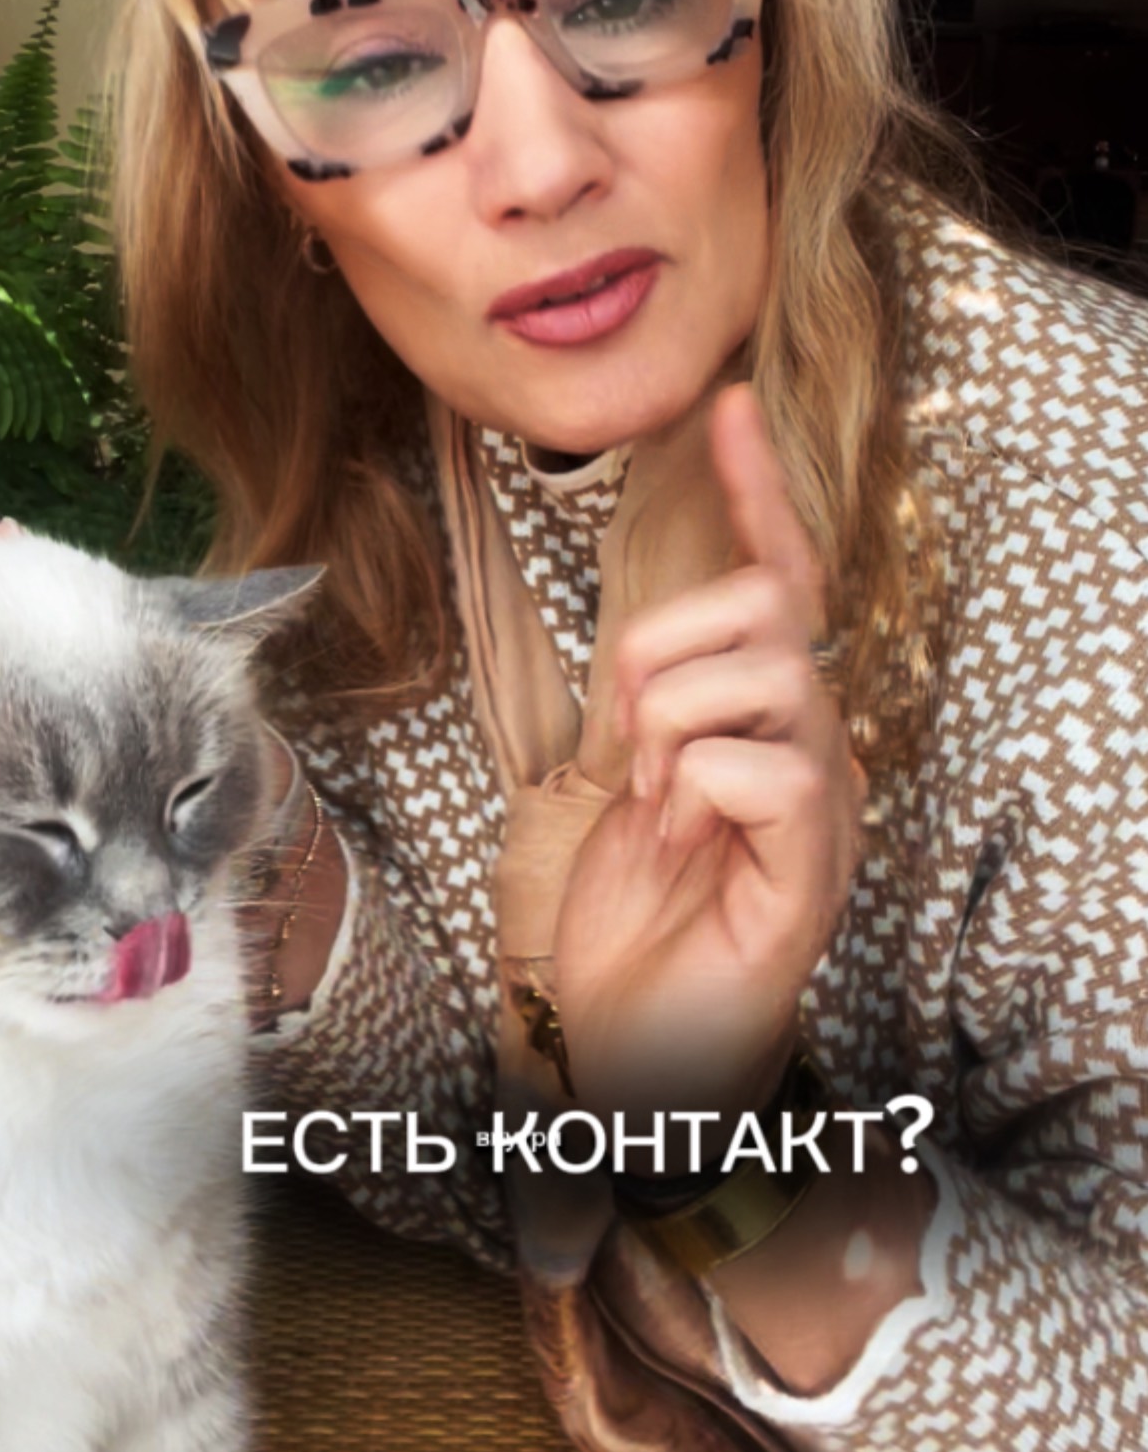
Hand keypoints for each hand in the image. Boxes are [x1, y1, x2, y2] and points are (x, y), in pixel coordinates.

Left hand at [553, 384, 863, 1144]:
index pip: (781, 580)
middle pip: (764, 607)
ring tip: (657, 806)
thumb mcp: (628, 780)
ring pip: (763, 676)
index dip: (758, 492)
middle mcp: (812, 745)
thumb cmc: (634, 918)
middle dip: (664, 647)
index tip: (730, 405)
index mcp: (765, 717)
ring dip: (671, 730)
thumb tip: (651, 647)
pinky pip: (769, 767)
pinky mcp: (816, 868)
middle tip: (629, 741)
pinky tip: (683, 840)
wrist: (628, 1046)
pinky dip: (698, 790)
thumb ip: (655, 702)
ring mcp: (823, 804)